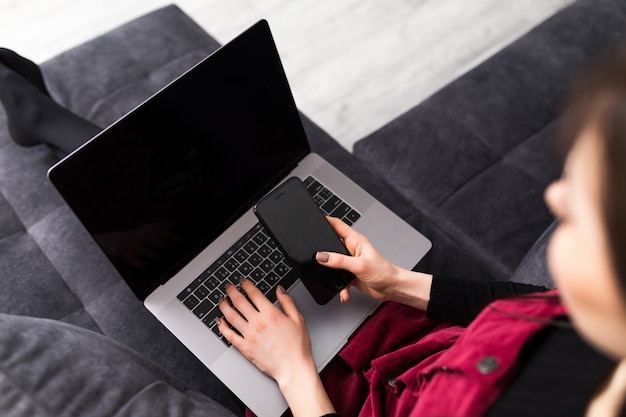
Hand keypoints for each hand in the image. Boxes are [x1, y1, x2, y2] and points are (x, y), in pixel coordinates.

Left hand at [217, 279, 312, 382]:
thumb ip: (288, 302)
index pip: (254, 294)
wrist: (293, 368)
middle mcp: (258, 322)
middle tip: (228, 286)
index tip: (242, 281)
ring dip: (224, 306)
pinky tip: (219, 321)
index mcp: (271, 313)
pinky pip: (229, 335)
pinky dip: (222, 327)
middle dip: (231, 291)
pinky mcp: (245, 348)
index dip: (246, 285)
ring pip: (231, 316)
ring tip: (221, 300)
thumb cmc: (297, 346)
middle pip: (239, 302)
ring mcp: (249, 335)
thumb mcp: (298, 319)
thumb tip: (280, 290)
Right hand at [317, 217, 431, 309]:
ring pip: (333, 265)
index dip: (326, 220)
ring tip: (334, 279)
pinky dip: (340, 287)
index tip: (314, 220)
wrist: (392, 288)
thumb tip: (321, 256)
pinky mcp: (351, 274)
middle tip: (316, 257)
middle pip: (332, 245)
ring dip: (332, 275)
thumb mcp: (359, 265)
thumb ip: (338, 261)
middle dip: (323, 252)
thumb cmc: (384, 272)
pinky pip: (339, 279)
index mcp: (355, 240)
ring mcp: (351, 262)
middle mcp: (352, 250)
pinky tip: (344, 292)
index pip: (337, 225)